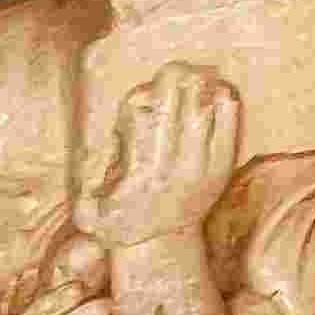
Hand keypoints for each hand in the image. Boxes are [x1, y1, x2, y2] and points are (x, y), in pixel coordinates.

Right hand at [76, 67, 241, 249]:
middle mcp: (171, 165)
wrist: (163, 244)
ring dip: (197, 85)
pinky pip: (229, 118)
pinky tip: (214, 92)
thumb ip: (85, 177)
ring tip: (191, 78)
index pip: (138, 114)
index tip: (138, 102)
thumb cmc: (119, 220)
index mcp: (137, 169)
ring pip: (202, 106)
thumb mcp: (87, 210)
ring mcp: (201, 163)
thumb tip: (98, 143)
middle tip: (171, 70)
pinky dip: (222, 98)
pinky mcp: (223, 163)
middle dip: (171, 79)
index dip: (138, 99)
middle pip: (174, 103)